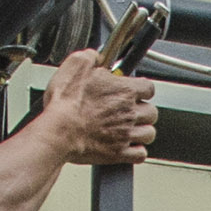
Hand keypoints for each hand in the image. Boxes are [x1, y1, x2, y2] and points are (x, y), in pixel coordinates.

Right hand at [40, 50, 157, 165]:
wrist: (59, 132)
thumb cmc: (66, 102)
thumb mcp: (75, 65)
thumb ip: (91, 57)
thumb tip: (96, 56)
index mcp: (124, 91)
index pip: (148, 87)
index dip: (141, 89)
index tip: (134, 91)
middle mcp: (130, 113)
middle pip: (152, 112)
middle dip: (143, 111)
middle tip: (131, 110)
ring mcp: (126, 135)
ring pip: (149, 133)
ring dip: (142, 131)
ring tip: (130, 128)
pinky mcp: (119, 153)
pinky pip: (140, 154)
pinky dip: (136, 151)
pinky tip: (128, 146)